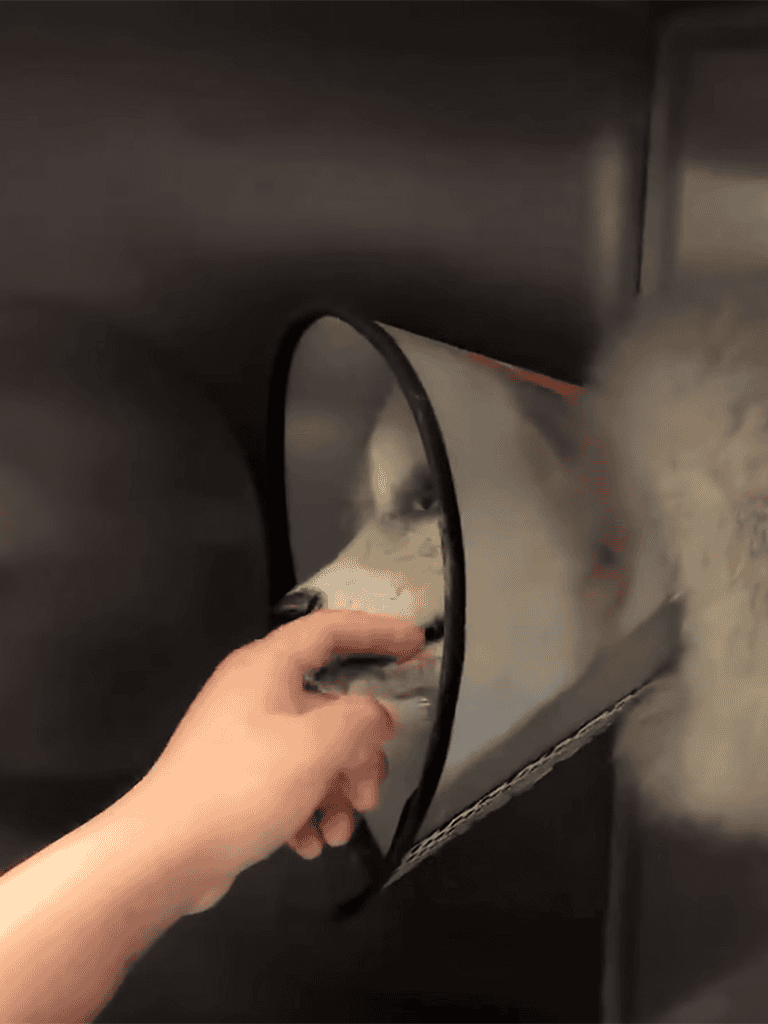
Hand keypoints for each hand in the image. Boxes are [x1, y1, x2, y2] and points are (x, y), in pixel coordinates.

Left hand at [128, 610, 424, 912]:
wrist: (164, 855)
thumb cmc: (242, 786)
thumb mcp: (317, 746)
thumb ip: (363, 719)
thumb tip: (380, 716)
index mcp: (267, 666)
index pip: (332, 630)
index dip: (379, 632)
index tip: (418, 645)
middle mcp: (254, 692)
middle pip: (331, 705)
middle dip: (361, 753)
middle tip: (370, 793)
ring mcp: (243, 736)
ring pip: (316, 750)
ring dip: (338, 791)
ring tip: (338, 832)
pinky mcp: (237, 777)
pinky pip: (290, 781)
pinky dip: (309, 808)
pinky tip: (309, 844)